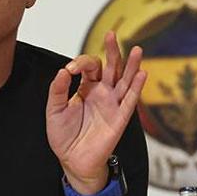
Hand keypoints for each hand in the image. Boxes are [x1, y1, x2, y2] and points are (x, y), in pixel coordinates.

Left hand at [46, 31, 145, 194]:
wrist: (72, 161)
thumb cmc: (64, 136)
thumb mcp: (54, 110)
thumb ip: (58, 90)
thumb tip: (63, 71)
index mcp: (86, 88)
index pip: (89, 66)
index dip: (80, 63)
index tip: (69, 70)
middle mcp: (102, 93)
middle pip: (111, 67)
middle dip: (112, 51)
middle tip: (111, 34)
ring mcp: (112, 104)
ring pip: (125, 80)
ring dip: (132, 65)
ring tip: (137, 49)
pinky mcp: (119, 118)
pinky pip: (130, 100)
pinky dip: (136, 87)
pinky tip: (142, 73)